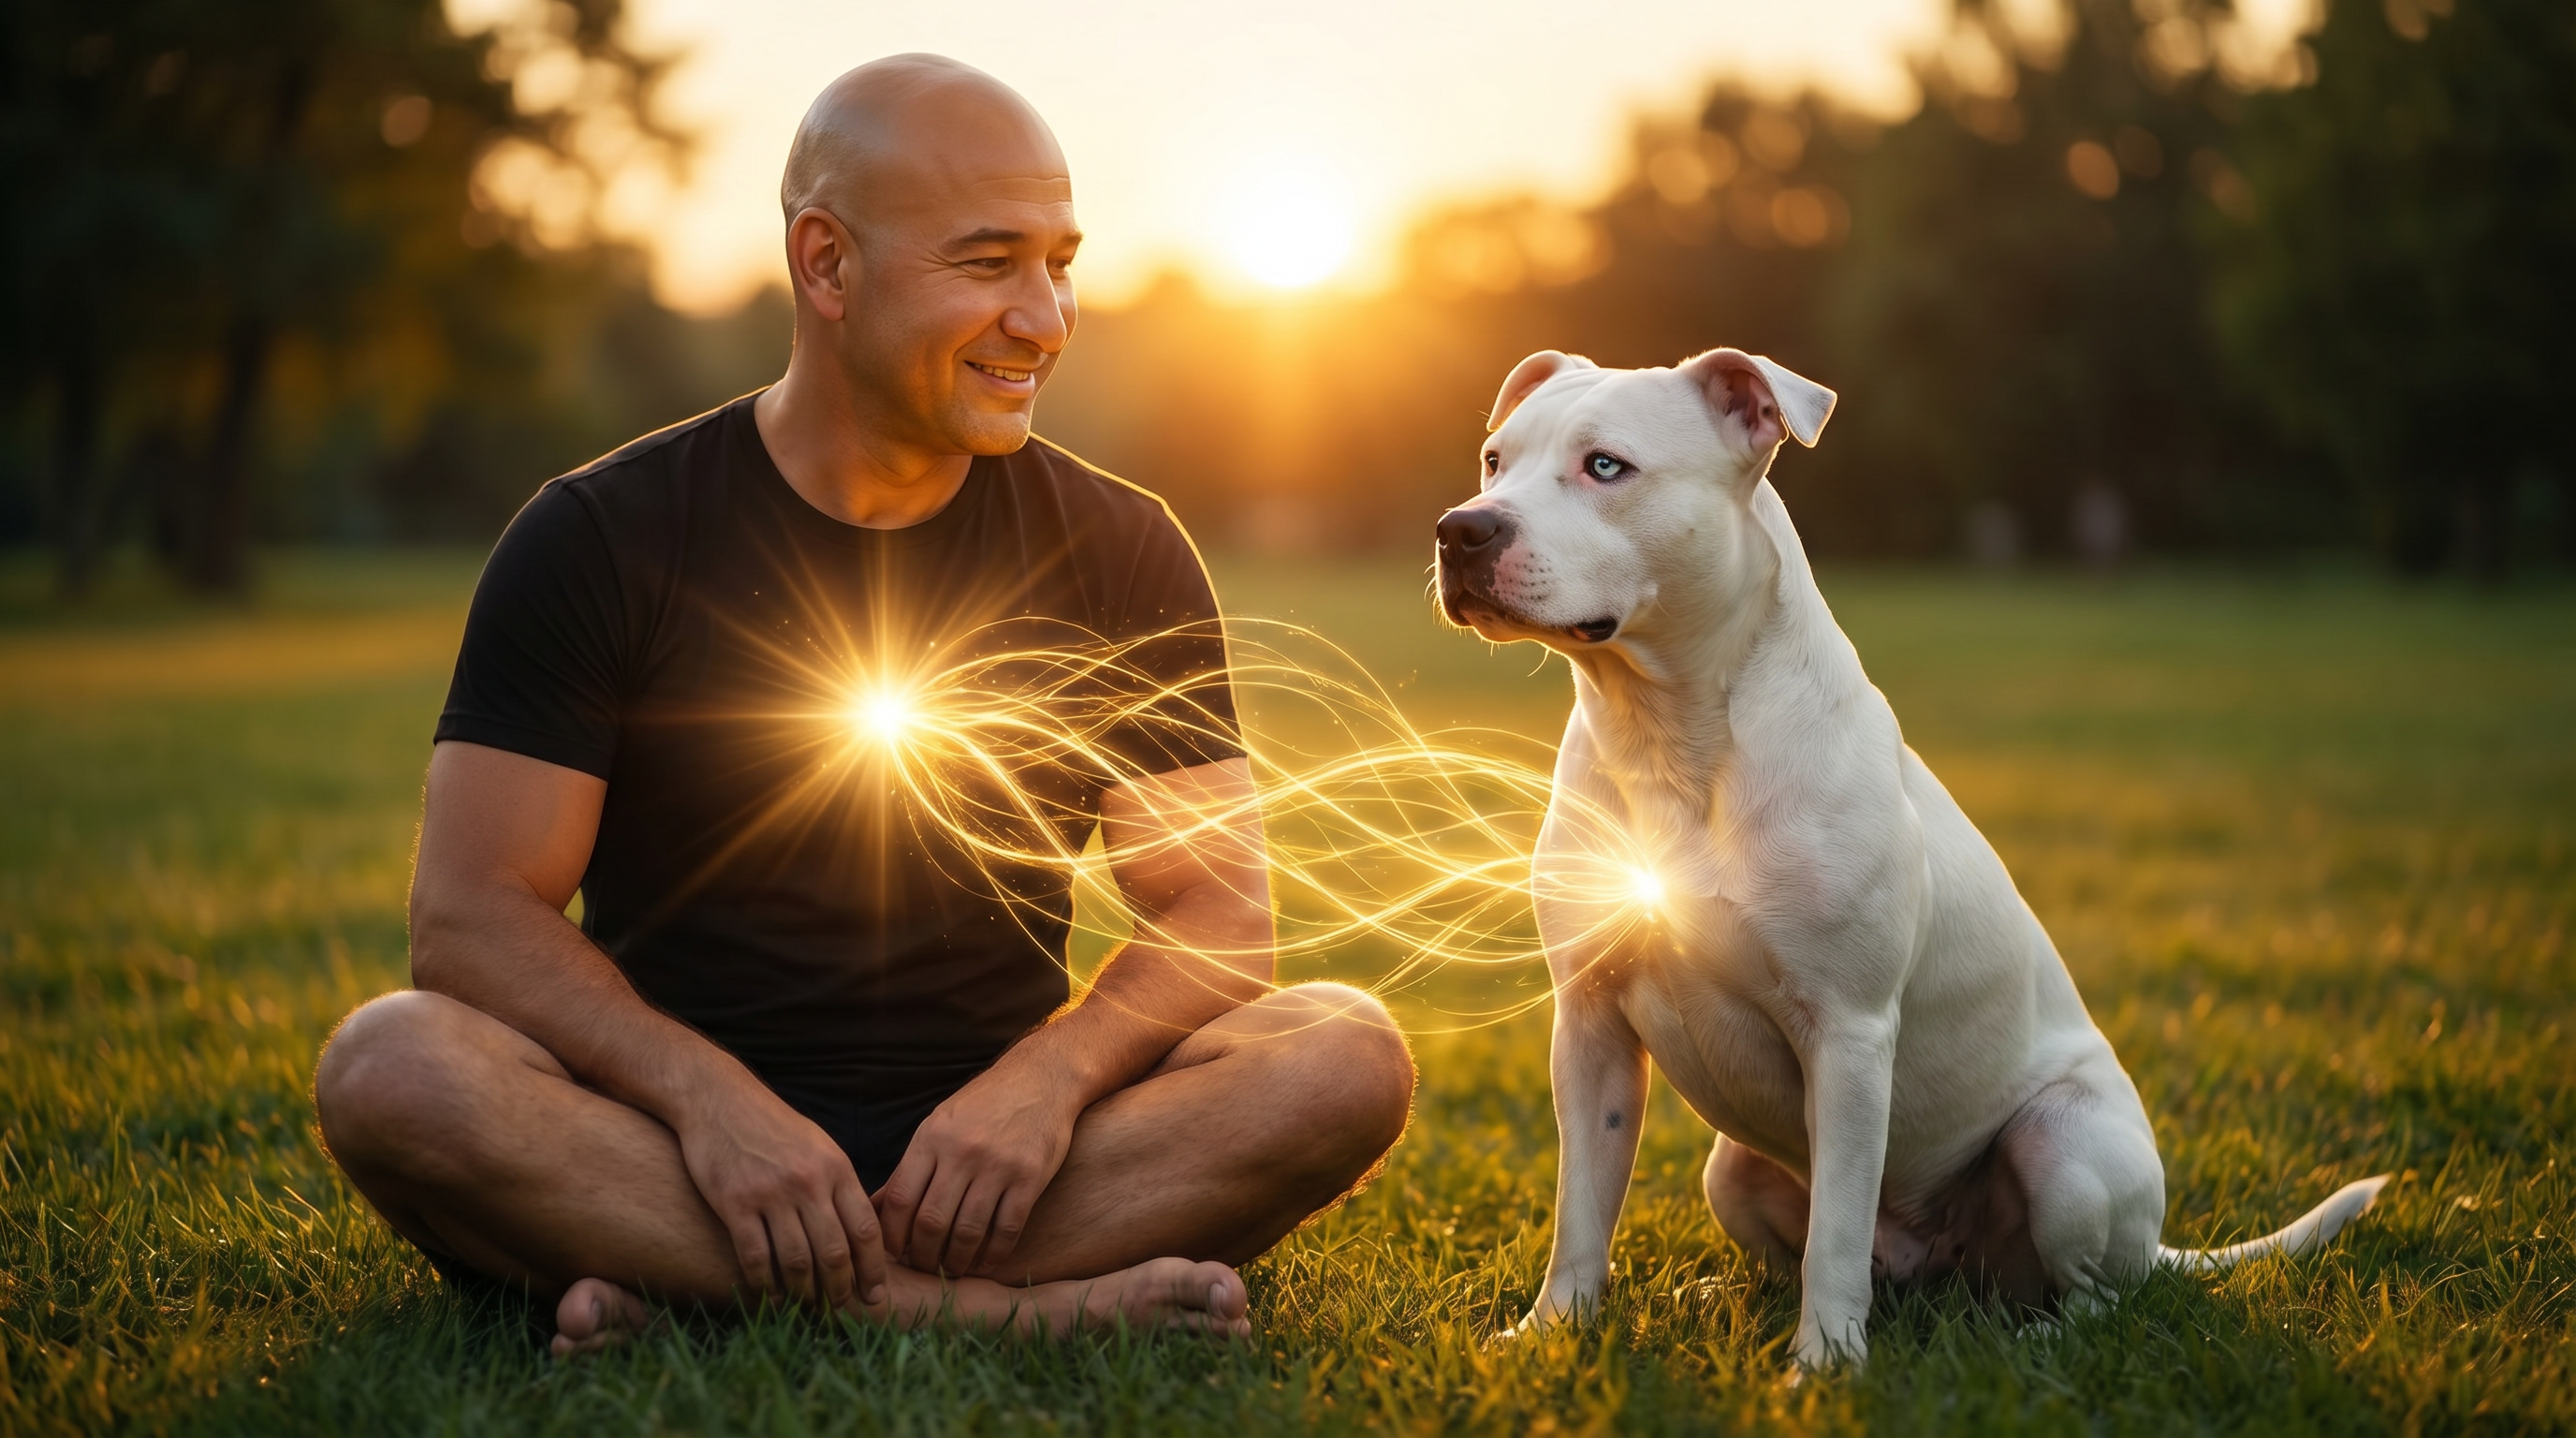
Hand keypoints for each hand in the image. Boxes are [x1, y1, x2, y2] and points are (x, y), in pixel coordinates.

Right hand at [670, 1070, 889, 1312]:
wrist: (718, 1099)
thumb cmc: (773, 1127)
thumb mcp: (819, 1146)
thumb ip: (838, 1185)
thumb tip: (860, 1234)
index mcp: (836, 1168)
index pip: (865, 1229)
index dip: (873, 1268)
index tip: (875, 1294)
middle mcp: (808, 1182)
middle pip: (834, 1251)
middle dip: (841, 1288)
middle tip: (841, 1309)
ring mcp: (771, 1193)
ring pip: (797, 1260)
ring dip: (805, 1293)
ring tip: (808, 1308)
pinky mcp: (735, 1203)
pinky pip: (755, 1256)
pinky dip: (766, 1284)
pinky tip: (772, 1296)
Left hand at [875, 1057, 1083, 1277]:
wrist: (1041, 1078)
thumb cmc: (983, 1106)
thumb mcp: (938, 1126)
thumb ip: (908, 1169)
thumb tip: (871, 1209)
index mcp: (931, 1139)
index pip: (899, 1199)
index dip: (891, 1236)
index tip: (893, 1254)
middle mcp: (961, 1152)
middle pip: (931, 1221)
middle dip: (923, 1256)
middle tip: (925, 1269)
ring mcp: (998, 1165)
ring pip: (968, 1231)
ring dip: (958, 1261)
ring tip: (954, 1271)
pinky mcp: (1030, 1177)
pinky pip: (1007, 1229)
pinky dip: (994, 1254)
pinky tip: (987, 1263)